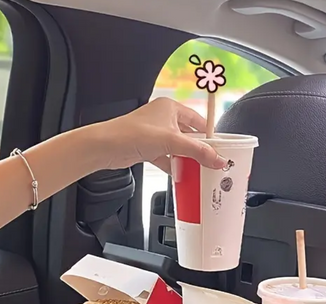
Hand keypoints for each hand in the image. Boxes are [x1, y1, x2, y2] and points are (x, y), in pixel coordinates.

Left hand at [91, 98, 227, 172]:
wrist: (105, 147)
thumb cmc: (131, 133)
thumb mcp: (171, 142)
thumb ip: (197, 151)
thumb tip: (217, 159)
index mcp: (170, 108)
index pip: (198, 121)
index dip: (209, 135)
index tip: (220, 148)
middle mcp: (163, 119)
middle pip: (189, 136)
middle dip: (199, 150)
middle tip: (211, 162)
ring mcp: (155, 134)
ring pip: (178, 148)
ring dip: (186, 159)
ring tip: (199, 170)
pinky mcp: (148, 148)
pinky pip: (167, 158)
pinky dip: (174, 166)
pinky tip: (181, 174)